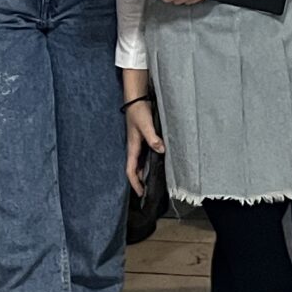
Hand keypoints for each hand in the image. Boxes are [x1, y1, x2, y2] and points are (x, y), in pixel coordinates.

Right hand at [122, 70, 165, 196]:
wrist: (136, 98)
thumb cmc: (138, 111)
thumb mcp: (146, 124)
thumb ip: (153, 137)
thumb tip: (161, 150)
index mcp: (132, 147)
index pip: (131, 170)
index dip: (135, 183)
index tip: (141, 194)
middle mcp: (134, 148)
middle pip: (135, 169)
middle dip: (139, 181)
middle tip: (148, 192)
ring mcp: (137, 143)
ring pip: (139, 163)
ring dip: (144, 173)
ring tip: (152, 183)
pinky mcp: (142, 138)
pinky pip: (144, 155)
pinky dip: (148, 163)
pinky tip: (156, 163)